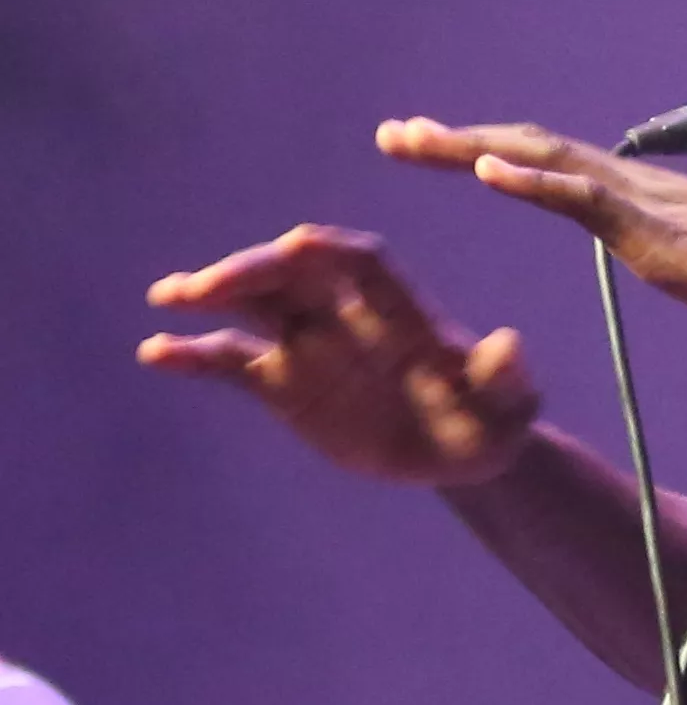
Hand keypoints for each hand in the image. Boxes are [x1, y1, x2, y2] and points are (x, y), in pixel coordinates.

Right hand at [140, 225, 540, 485]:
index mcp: (401, 310)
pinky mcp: (285, 382)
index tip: (286, 251)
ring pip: (254, 306)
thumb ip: (506, 376)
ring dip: (212, 296)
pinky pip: (233, 361)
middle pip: (291, 275)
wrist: (464, 453)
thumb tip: (509, 345)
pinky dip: (195, 356)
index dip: (323, 251)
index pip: (357, 260)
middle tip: (201, 288)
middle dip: (250, 272)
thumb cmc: (495, 420)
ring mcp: (312, 344)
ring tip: (168, 300)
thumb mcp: (512, 406)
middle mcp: (348, 315)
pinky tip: (156, 354)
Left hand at [375, 118, 686, 336]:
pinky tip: (483, 171)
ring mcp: (650, 207)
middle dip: (459, 141)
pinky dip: (530, 182)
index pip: (559, 165)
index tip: (441, 148)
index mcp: (651, 199)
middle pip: (535, 150)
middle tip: (395, 134)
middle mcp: (643, 188)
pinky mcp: (661, 234)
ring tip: (410, 140)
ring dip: (470, 148)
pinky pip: (585, 199)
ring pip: (545, 161)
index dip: (495, 153)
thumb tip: (682, 254)